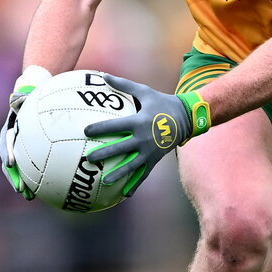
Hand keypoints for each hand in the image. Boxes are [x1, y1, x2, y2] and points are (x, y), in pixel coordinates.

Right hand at [0, 65, 51, 199]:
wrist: (30, 95)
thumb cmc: (31, 92)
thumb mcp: (28, 92)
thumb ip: (24, 96)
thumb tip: (21, 93)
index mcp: (9, 128)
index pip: (6, 142)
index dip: (8, 153)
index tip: (11, 163)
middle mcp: (10, 141)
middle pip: (9, 162)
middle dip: (14, 177)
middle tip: (22, 190)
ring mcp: (17, 148)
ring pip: (18, 169)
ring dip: (22, 183)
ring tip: (30, 196)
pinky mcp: (26, 153)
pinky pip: (29, 167)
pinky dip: (34, 178)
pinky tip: (47, 189)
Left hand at [84, 73, 210, 197]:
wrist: (185, 118)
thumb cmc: (162, 103)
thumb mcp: (144, 91)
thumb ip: (124, 85)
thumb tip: (103, 76)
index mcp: (139, 122)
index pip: (115, 126)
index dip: (100, 128)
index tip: (86, 131)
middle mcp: (143, 138)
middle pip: (120, 148)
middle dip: (104, 154)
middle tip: (89, 159)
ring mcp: (149, 151)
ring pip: (131, 165)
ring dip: (118, 173)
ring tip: (105, 181)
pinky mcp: (154, 159)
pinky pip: (143, 174)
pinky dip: (135, 184)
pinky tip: (125, 195)